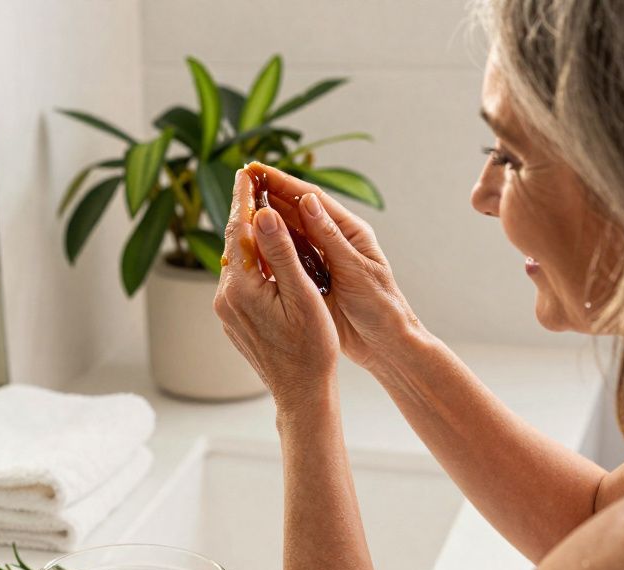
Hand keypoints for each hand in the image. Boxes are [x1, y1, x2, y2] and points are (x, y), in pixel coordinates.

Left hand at [213, 164, 339, 410]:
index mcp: (241, 288)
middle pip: (234, 243)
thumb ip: (280, 253)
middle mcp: (225, 297)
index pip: (240, 230)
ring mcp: (227, 310)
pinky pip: (241, 280)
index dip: (245, 197)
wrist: (301, 393)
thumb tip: (261, 215)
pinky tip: (264, 250)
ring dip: (248, 235)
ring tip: (259, 205)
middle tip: (251, 178)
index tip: (247, 170)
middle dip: (244, 210)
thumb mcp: (302, 296)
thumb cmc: (310, 349)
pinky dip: (252, 260)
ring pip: (237, 262)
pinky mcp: (234, 319)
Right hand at [250, 163, 420, 373]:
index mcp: (349, 231)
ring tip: (238, 209)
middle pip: (295, 213)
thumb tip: (307, 202)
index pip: (311, 199)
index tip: (257, 170)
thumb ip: (331, 238)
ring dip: (265, 222)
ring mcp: (320, 262)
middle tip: (241, 182)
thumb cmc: (381, 306)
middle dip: (268, 196)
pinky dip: (267, 252)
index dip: (283, 183)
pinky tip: (248, 247)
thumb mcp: (356, 270)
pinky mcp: (310, 282)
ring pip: (287, 235)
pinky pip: (284, 261)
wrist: (385, 344)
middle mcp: (332, 241)